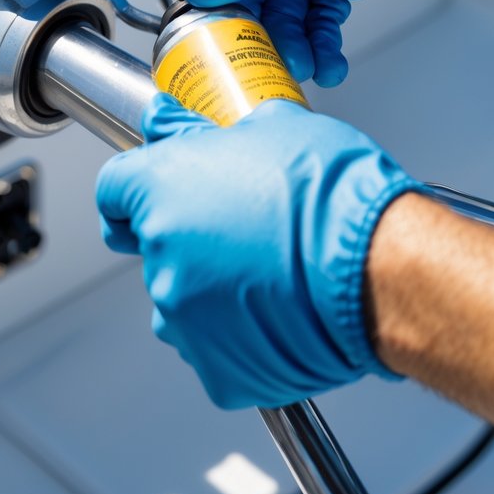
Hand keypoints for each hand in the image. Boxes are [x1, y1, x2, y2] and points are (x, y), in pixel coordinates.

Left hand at [96, 92, 419, 409]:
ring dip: (212, 289)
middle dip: (191, 237)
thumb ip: (200, 131)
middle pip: (155, 247)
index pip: (114, 191)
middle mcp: (160, 258)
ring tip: (272, 270)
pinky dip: (241, 338)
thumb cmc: (331, 194)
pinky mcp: (218, 372)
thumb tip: (168, 122)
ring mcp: (184, 320)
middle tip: (246, 226)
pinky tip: (282, 311)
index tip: (165, 192)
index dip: (138, 191)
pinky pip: (216, 351)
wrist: (379, 266)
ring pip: (181, 301)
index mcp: (160, 190)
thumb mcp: (268, 129)